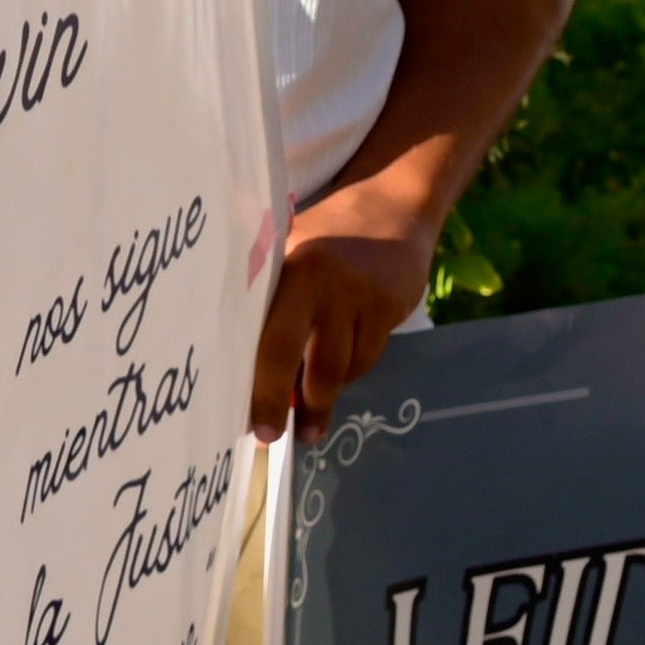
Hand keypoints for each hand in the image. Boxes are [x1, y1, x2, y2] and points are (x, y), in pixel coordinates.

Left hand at [252, 222, 431, 434]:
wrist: (393, 208)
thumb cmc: (325, 238)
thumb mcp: (288, 253)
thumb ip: (271, 302)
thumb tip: (251, 376)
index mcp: (286, 267)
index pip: (267, 337)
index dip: (260, 385)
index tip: (253, 422)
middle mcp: (323, 279)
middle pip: (305, 360)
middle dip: (293, 405)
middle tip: (281, 436)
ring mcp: (361, 294)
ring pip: (340, 367)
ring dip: (325, 392)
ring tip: (312, 411)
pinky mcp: (390, 305)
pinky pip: (367, 357)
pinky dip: (352, 369)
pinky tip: (344, 362)